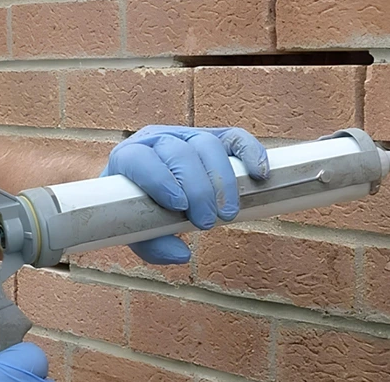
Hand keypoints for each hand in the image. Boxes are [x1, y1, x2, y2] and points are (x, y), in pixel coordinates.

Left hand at [101, 125, 269, 264]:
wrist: (147, 190)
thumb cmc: (139, 210)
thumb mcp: (137, 231)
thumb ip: (152, 245)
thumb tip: (181, 254)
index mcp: (130, 158)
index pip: (141, 159)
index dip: (160, 179)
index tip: (178, 205)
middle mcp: (159, 140)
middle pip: (181, 153)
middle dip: (197, 189)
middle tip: (207, 222)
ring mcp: (188, 136)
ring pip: (208, 145)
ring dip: (222, 180)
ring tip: (228, 213)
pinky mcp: (216, 138)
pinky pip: (235, 138)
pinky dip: (250, 152)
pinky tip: (259, 174)